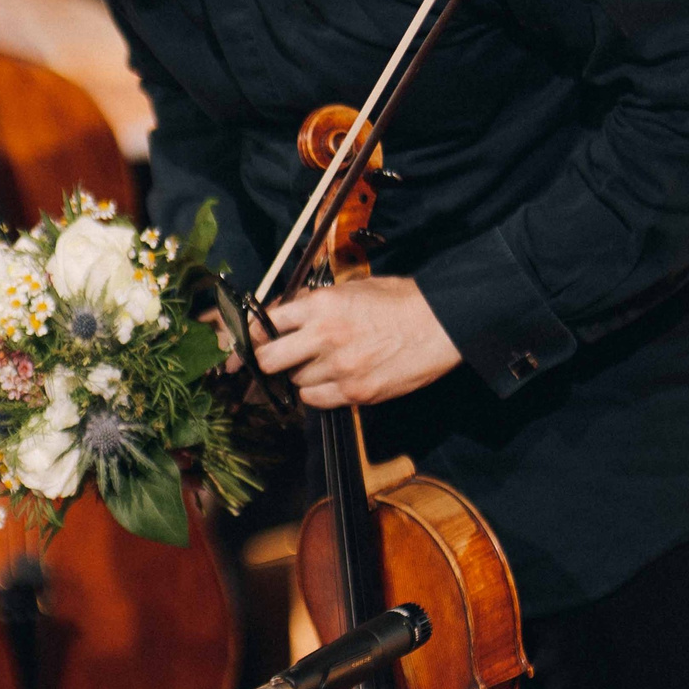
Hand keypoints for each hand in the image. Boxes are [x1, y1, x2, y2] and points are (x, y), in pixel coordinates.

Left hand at [253, 276, 460, 407]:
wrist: (441, 323)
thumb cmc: (399, 301)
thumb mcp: (350, 288)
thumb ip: (313, 302)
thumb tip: (283, 313)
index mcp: (320, 305)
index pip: (265, 324)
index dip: (251, 335)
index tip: (248, 342)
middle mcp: (324, 336)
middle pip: (268, 360)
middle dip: (267, 360)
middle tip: (277, 358)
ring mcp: (339, 368)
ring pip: (294, 381)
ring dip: (301, 374)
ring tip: (323, 362)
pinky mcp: (356, 392)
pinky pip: (315, 400)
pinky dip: (317, 392)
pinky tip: (332, 379)